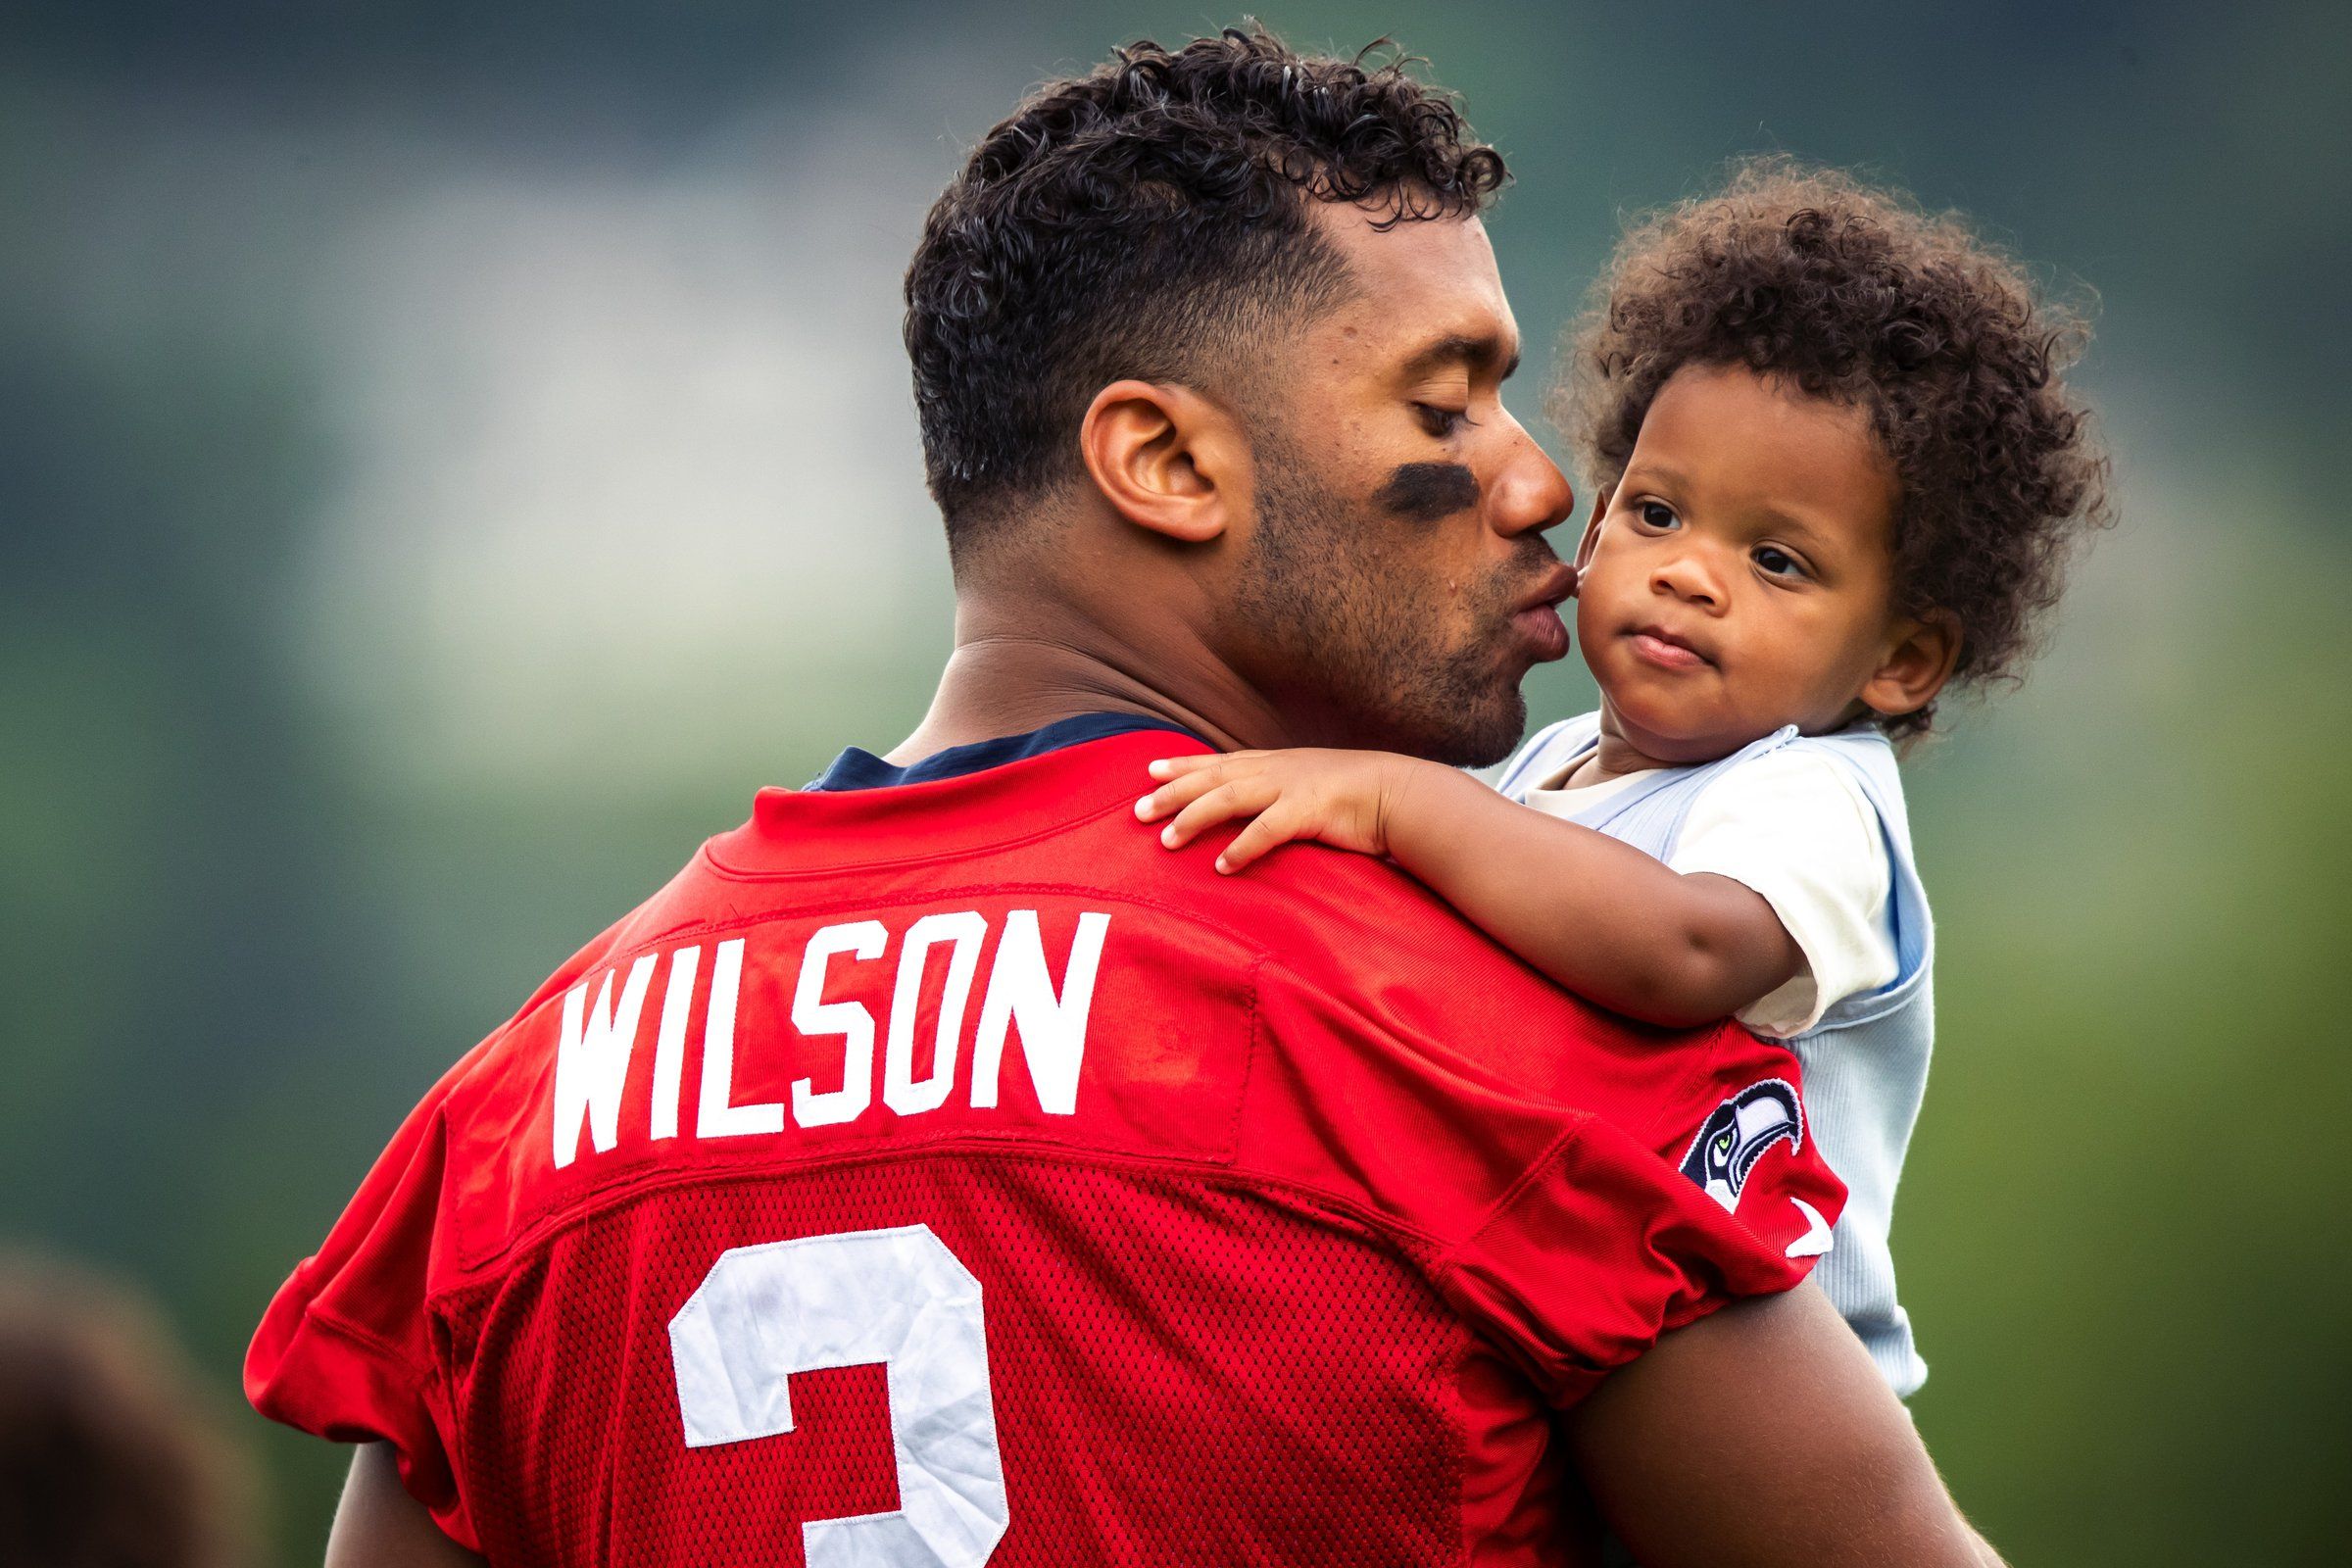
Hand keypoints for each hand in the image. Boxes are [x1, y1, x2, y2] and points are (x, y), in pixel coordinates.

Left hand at [1134, 748, 1428, 872]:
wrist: (1403, 795)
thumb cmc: (1360, 798)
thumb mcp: (1313, 788)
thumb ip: (1283, 796)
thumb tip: (1258, 813)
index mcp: (1278, 763)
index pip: (1221, 762)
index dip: (1183, 766)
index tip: (1150, 771)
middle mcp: (1278, 770)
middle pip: (1213, 778)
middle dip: (1173, 792)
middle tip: (1137, 810)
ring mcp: (1292, 787)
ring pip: (1229, 798)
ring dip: (1194, 819)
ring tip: (1166, 841)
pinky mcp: (1310, 811)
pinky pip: (1267, 829)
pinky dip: (1242, 847)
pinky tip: (1221, 866)